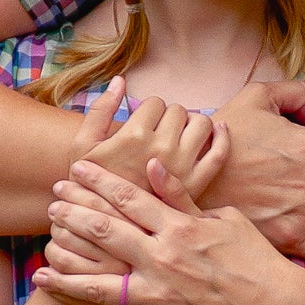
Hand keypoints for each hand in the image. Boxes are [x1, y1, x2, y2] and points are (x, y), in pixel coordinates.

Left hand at [35, 157, 304, 304]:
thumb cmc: (255, 258)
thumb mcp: (223, 218)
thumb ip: (182, 196)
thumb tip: (151, 166)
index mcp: (179, 228)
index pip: (129, 197)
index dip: (98, 181)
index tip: (74, 169)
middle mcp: (163, 260)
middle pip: (105, 233)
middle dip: (73, 217)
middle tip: (51, 207)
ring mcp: (161, 296)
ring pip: (102, 286)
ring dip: (67, 278)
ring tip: (40, 271)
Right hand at [80, 86, 220, 199]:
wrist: (109, 225)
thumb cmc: (91, 184)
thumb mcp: (83, 146)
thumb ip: (100, 109)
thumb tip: (120, 80)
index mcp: (134, 135)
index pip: (154, 102)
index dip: (148, 110)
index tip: (142, 123)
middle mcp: (162, 148)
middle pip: (178, 110)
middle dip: (168, 116)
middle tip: (158, 131)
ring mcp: (183, 166)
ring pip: (201, 123)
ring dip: (192, 123)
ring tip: (179, 135)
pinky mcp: (198, 183)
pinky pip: (219, 151)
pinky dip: (222, 136)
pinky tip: (217, 130)